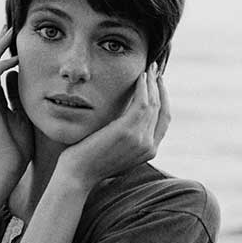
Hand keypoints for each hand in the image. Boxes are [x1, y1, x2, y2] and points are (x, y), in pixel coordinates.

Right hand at [0, 27, 33, 179]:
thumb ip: (17, 93)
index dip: (3, 48)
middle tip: (11, 23)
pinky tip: (15, 59)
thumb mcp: (23, 111)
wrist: (10, 167)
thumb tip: (18, 73)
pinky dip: (0, 66)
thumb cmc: (19, 142)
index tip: (16, 32)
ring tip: (10, 31)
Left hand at [58, 62, 169, 189]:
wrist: (77, 174)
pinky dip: (144, 87)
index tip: (158, 84)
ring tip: (148, 69)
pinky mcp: (127, 131)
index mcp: (149, 152)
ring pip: (154, 104)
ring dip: (152, 83)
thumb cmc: (90, 160)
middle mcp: (149, 147)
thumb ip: (128, 136)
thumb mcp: (116, 149)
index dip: (163, 100)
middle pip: (162, 109)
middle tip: (155, 70)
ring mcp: (140, 139)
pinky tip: (140, 77)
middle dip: (160, 87)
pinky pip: (142, 103)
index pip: (164, 121)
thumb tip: (128, 116)